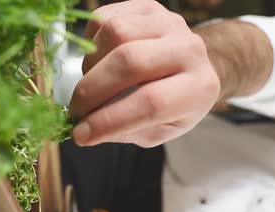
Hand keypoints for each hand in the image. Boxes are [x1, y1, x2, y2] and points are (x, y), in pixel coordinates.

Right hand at [70, 0, 219, 146]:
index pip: (151, 104)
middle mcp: (189, 50)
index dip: (109, 120)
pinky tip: (97, 62)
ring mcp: (169, 22)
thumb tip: (85, 130)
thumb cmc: (174, 105)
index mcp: (198, 88)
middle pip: (130, 62)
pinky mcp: (148, 7)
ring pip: (115, 33)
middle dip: (91, 91)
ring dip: (90, 65)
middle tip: (76, 110)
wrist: (192, 67)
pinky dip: (90, 43)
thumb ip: (126, 132)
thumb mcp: (159, 130)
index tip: (81, 135)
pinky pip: (105, 17)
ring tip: (91, 84)